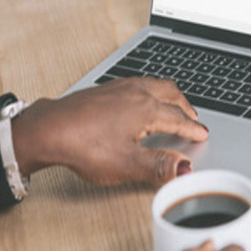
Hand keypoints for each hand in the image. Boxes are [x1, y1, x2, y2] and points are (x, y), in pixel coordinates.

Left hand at [11, 77, 208, 186]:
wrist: (48, 128)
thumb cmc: (82, 145)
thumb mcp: (125, 164)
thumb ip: (159, 166)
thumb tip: (185, 168)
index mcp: (146, 110)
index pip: (178, 118)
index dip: (193, 129)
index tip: (202, 134)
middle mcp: (136, 93)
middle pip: (171, 94)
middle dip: (186, 106)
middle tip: (193, 118)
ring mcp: (119, 88)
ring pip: (155, 84)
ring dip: (170, 95)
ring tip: (174, 104)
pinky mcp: (105, 88)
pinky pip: (139, 82)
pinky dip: (152, 90)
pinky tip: (142, 98)